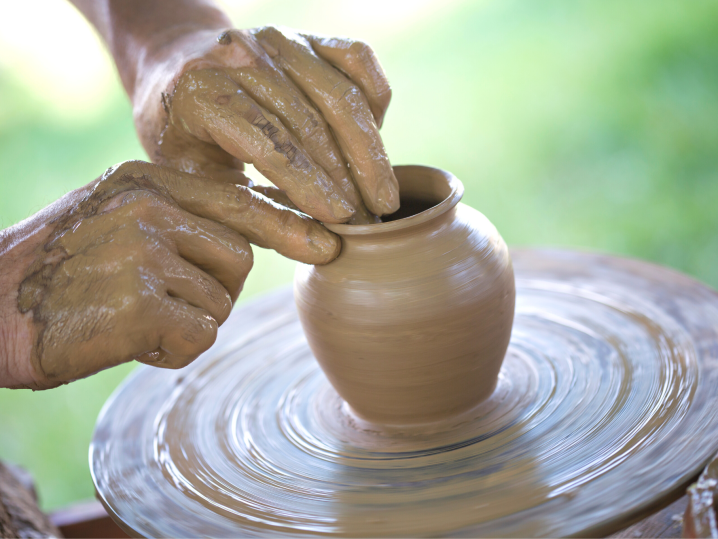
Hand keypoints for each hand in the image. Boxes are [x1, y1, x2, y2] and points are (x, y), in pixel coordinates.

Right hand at [0, 161, 338, 389]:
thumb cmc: (54, 272)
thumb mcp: (112, 220)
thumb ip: (174, 219)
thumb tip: (243, 238)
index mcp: (145, 182)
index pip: (238, 202)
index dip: (288, 225)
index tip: (332, 242)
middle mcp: (149, 208)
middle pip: (239, 257)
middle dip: (214, 288)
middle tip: (160, 300)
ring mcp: (144, 252)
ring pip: (219, 301)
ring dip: (187, 321)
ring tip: (128, 317)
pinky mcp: (140, 303)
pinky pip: (197, 336)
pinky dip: (170, 350)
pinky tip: (125, 341)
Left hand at [132, 25, 398, 223]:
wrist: (182, 80)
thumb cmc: (191, 147)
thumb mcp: (206, 190)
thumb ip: (260, 221)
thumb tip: (326, 249)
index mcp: (200, 92)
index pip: (266, 140)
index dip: (307, 182)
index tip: (342, 220)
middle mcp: (241, 55)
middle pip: (310, 120)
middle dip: (346, 176)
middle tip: (370, 221)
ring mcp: (278, 40)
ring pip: (340, 95)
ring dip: (369, 151)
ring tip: (383, 198)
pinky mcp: (307, 37)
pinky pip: (357, 60)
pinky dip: (374, 100)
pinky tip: (375, 142)